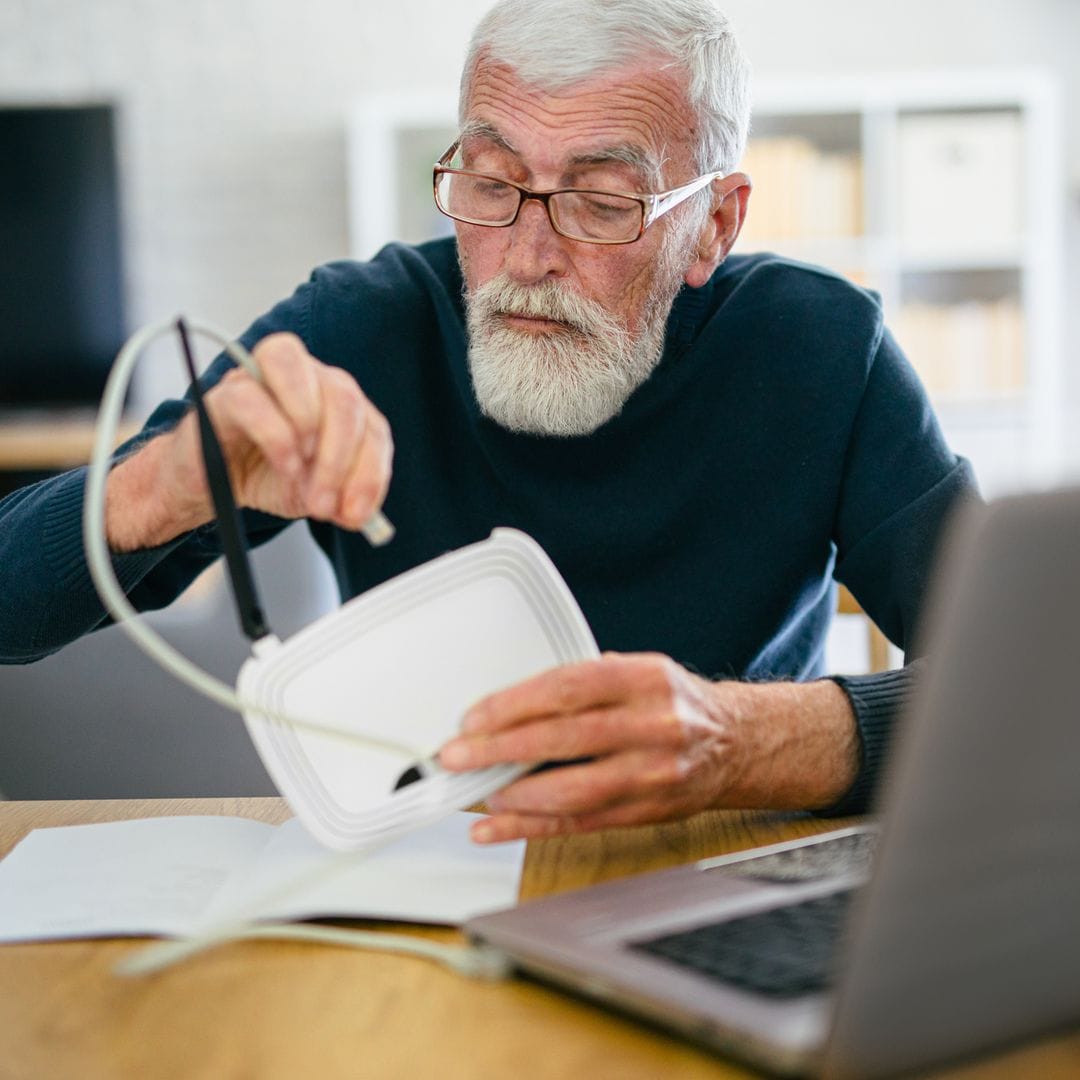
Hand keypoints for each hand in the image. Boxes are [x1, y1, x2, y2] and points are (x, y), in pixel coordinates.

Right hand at [106, 333, 392, 549]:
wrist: (206, 484)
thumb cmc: (265, 476)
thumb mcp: (314, 494)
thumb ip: (343, 499)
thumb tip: (359, 514)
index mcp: (337, 401)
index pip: (371, 426)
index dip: (371, 472)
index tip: (357, 515)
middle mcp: (306, 377)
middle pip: (343, 396)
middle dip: (341, 459)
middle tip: (325, 506)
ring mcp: (263, 378)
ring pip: (302, 374)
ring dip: (312, 430)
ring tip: (302, 475)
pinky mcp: (224, 394)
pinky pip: (253, 398)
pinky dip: (276, 436)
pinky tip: (282, 466)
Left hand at [438, 652, 858, 843]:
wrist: (733, 743)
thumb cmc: (672, 703)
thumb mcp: (636, 671)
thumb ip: (583, 684)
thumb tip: (507, 706)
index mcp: (644, 679)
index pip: (567, 688)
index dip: (514, 704)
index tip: (474, 717)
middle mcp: (652, 726)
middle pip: (565, 739)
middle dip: (502, 749)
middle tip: (458, 756)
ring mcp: (652, 773)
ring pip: (573, 789)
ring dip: (515, 795)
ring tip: (476, 793)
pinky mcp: (645, 811)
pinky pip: (579, 823)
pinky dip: (529, 828)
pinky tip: (494, 827)